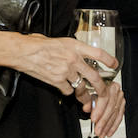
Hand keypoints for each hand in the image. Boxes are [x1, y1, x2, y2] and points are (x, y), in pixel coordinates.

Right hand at [0, 33, 119, 98]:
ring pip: (81, 86)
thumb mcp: (61, 41)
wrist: (23, 51)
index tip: (114, 65)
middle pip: (95, 77)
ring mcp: (66, 71)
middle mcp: (73, 59)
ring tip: (83, 96)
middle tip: (104, 93)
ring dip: (82, 93)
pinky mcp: (56, 81)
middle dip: (102, 88)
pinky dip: (67, 90)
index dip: (109, 60)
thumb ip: (73, 49)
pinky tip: (63, 87)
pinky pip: (67, 90)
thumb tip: (81, 54)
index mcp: (75, 46)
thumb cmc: (38, 44)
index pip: (99, 54)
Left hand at [86, 79, 126, 137]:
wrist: (98, 86)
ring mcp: (120, 98)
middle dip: (103, 121)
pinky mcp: (122, 105)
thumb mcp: (87, 92)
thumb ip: (88, 100)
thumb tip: (87, 108)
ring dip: (108, 126)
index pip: (105, 98)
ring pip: (115, 114)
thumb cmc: (93, 88)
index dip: (99, 110)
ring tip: (102, 134)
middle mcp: (116, 91)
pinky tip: (109, 132)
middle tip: (97, 130)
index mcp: (109, 85)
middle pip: (111, 107)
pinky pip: (119, 117)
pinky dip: (114, 126)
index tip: (93, 119)